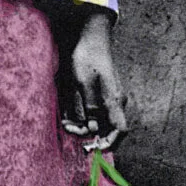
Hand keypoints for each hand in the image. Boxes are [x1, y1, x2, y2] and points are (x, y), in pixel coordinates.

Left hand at [58, 9, 127, 151]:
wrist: (90, 37)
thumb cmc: (87, 57)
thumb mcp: (83, 82)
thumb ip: (88, 106)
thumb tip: (91, 128)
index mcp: (114, 100)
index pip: (120, 130)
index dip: (110, 143)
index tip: (93, 149)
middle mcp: (114, 102)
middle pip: (107, 129)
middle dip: (88, 135)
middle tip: (69, 130)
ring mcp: (108, 99)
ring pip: (97, 121)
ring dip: (81, 126)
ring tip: (65, 123)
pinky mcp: (100, 95)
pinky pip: (92, 112)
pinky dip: (81, 117)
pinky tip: (67, 116)